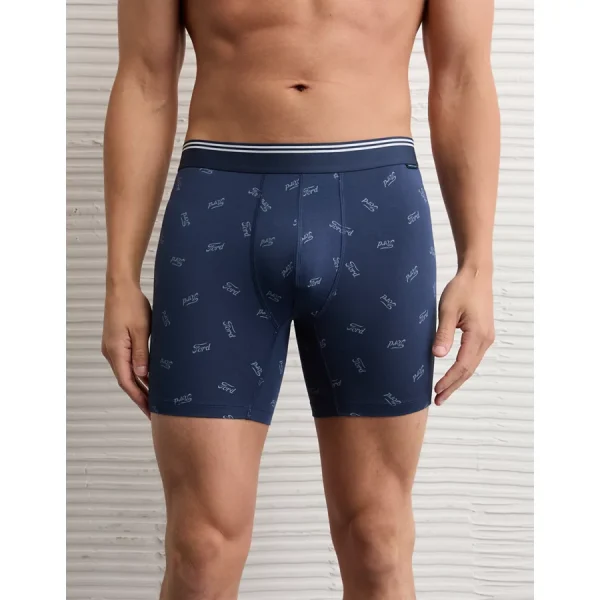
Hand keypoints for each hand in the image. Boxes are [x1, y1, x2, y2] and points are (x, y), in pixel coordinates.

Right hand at [101, 281, 151, 417]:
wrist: (121, 288)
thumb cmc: (132, 305)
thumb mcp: (141, 330)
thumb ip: (141, 353)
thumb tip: (142, 375)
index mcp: (116, 351)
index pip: (128, 382)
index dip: (139, 398)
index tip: (150, 411)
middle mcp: (112, 352)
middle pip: (127, 381)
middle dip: (141, 396)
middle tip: (155, 412)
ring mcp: (114, 347)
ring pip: (128, 372)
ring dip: (140, 385)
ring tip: (155, 399)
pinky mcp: (118, 342)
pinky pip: (128, 362)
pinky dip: (139, 372)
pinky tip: (150, 378)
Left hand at [432, 267, 494, 404]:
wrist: (477, 274)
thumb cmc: (462, 289)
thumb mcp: (448, 310)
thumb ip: (443, 333)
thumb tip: (438, 355)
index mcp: (478, 335)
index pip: (462, 365)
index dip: (449, 380)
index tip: (436, 391)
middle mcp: (485, 340)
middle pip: (469, 370)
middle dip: (453, 386)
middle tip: (438, 399)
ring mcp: (486, 337)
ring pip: (471, 365)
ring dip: (458, 379)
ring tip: (443, 391)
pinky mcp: (483, 334)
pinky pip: (472, 357)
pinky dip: (462, 368)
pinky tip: (453, 374)